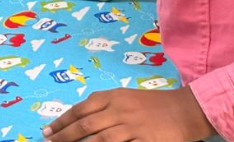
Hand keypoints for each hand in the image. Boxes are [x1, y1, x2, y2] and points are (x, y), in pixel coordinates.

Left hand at [43, 88, 214, 141]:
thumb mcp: (126, 98)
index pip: (81, 108)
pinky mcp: (145, 141)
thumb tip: (80, 119)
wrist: (186, 109)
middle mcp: (119, 110)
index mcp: (113, 97)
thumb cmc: (154, 105)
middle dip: (64, 136)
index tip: (47, 130)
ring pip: (100, 139)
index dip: (62, 121)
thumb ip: (105, 106)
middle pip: (86, 125)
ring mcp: (132, 126)